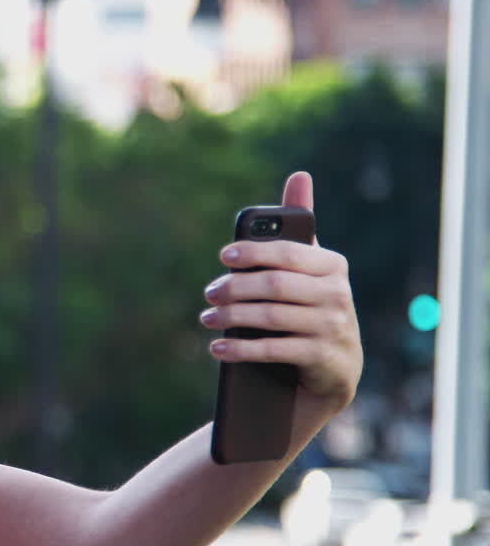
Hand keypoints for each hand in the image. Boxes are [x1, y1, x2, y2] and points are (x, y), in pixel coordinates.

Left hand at [198, 171, 362, 435]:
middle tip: (208, 295)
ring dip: (230, 318)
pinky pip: (272, 349)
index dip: (253, 252)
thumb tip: (300, 175)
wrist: (335, 369)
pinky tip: (217, 348)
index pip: (288, 252)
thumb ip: (299, 229)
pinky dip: (239, 349)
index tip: (224, 254)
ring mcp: (332, 327)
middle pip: (273, 285)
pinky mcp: (321, 357)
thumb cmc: (312, 308)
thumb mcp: (309, 270)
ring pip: (269, 317)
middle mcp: (337, 294)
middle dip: (234, 288)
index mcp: (333, 266)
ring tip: (207, 319)